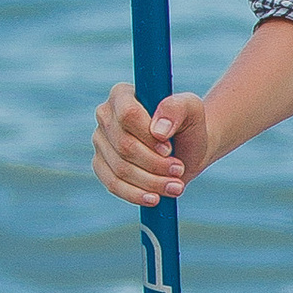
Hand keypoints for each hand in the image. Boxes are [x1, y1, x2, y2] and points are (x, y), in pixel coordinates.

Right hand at [92, 83, 209, 206]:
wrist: (187, 148)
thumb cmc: (188, 124)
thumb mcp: (192, 110)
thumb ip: (176, 109)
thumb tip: (158, 130)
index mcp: (122, 94)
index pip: (127, 115)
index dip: (148, 136)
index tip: (169, 149)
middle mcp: (105, 115)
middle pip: (124, 146)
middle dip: (155, 164)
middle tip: (179, 170)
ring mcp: (100, 142)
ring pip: (120, 169)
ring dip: (151, 182)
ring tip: (176, 186)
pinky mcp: (101, 165)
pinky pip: (113, 184)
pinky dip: (136, 194)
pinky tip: (155, 198)